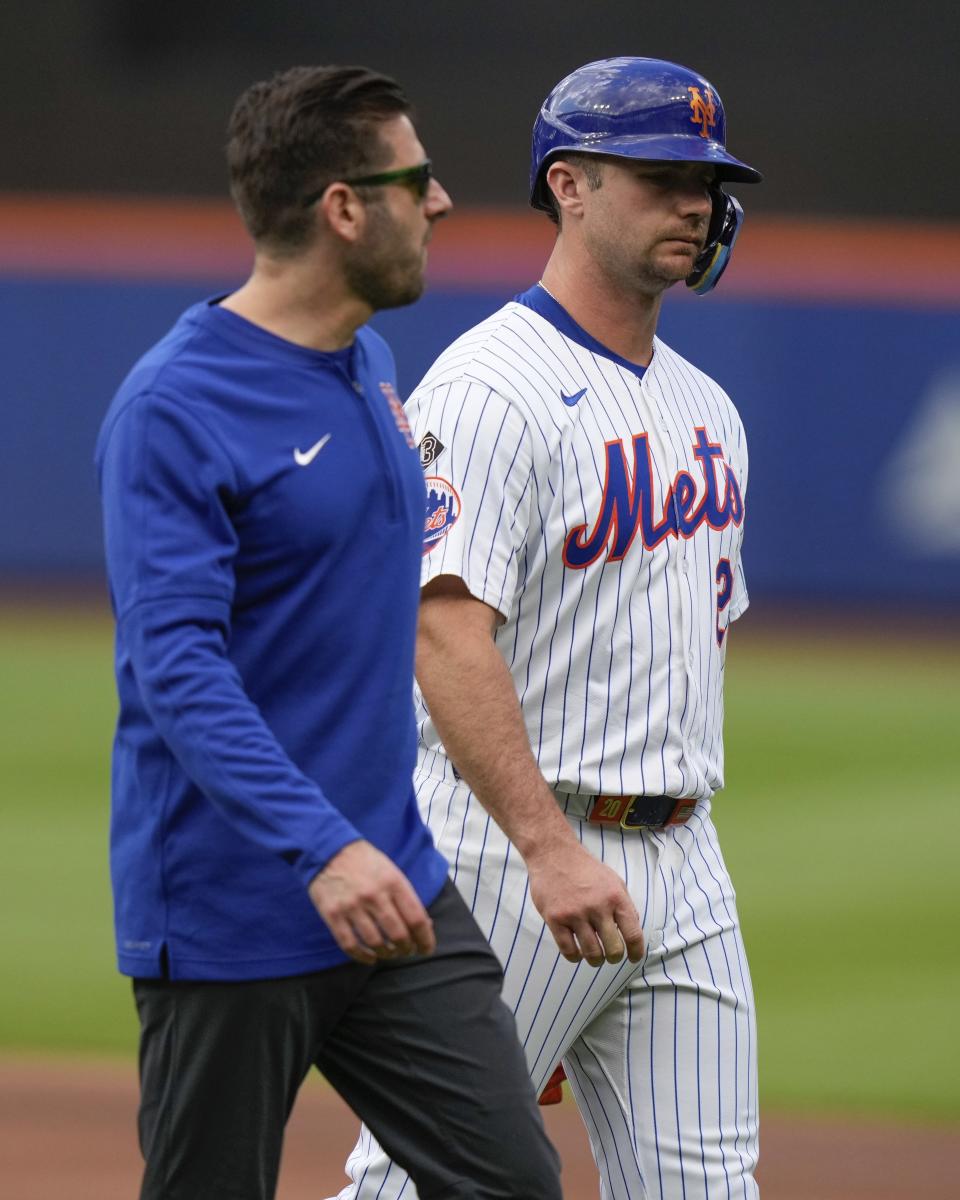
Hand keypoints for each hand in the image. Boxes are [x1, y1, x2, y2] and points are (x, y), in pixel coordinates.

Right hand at [308, 840, 435, 964]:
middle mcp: (374, 895)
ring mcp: (352, 906)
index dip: (425, 939)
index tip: (426, 949)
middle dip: (407, 949)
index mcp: (393, 882)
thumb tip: (424, 926)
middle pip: (398, 934)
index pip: (416, 919)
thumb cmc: (365, 861)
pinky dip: (363, 956)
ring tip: (390, 953)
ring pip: (375, 942)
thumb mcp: (391, 871)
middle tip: (408, 951)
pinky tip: (370, 957)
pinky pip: (350, 944)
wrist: (328, 849)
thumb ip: (405, 897)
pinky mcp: (332, 915)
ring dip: (387, 953)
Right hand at [525, 840, 643, 967]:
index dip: (636, 952)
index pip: (633, 934)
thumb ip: (624, 904)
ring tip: (595, 957)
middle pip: (613, 949)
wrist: (554, 854)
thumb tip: (632, 929)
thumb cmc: (585, 868)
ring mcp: (575, 914)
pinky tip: (576, 953)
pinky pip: (568, 950)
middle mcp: (597, 907)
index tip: (633, 959)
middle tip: (610, 956)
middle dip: (614, 958)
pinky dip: (575, 957)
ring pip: (592, 954)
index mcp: (616, 897)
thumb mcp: (613, 880)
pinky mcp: (555, 919)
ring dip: (595, 960)